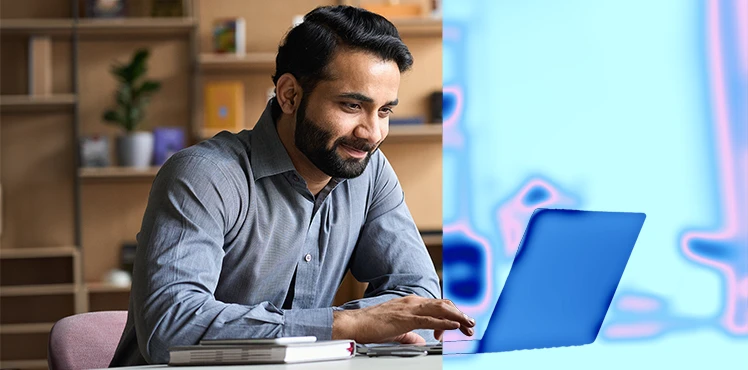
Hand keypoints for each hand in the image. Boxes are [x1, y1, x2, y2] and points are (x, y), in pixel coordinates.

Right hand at [332, 295, 475, 343]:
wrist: (354, 324)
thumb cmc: (371, 326)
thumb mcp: (396, 331)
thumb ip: (410, 335)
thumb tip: (421, 341)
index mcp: (411, 303)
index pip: (437, 306)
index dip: (452, 315)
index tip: (460, 326)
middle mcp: (412, 302)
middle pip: (443, 305)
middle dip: (460, 314)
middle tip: (471, 325)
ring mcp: (409, 308)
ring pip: (440, 309)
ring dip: (457, 317)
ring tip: (469, 324)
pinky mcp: (405, 318)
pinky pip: (430, 319)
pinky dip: (444, 322)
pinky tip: (454, 326)